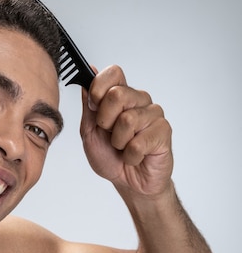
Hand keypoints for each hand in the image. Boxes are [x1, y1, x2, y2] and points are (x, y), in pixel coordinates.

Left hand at [80, 65, 173, 197]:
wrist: (128, 182)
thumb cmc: (110, 156)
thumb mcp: (90, 131)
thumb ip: (89, 104)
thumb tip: (89, 70)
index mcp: (120, 96)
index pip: (114, 72)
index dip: (99, 87)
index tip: (94, 106)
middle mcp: (139, 101)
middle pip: (117, 94)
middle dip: (105, 121)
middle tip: (109, 134)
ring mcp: (153, 115)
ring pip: (127, 120)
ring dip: (118, 142)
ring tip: (123, 147)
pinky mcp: (164, 131)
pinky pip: (138, 142)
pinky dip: (130, 156)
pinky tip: (136, 157)